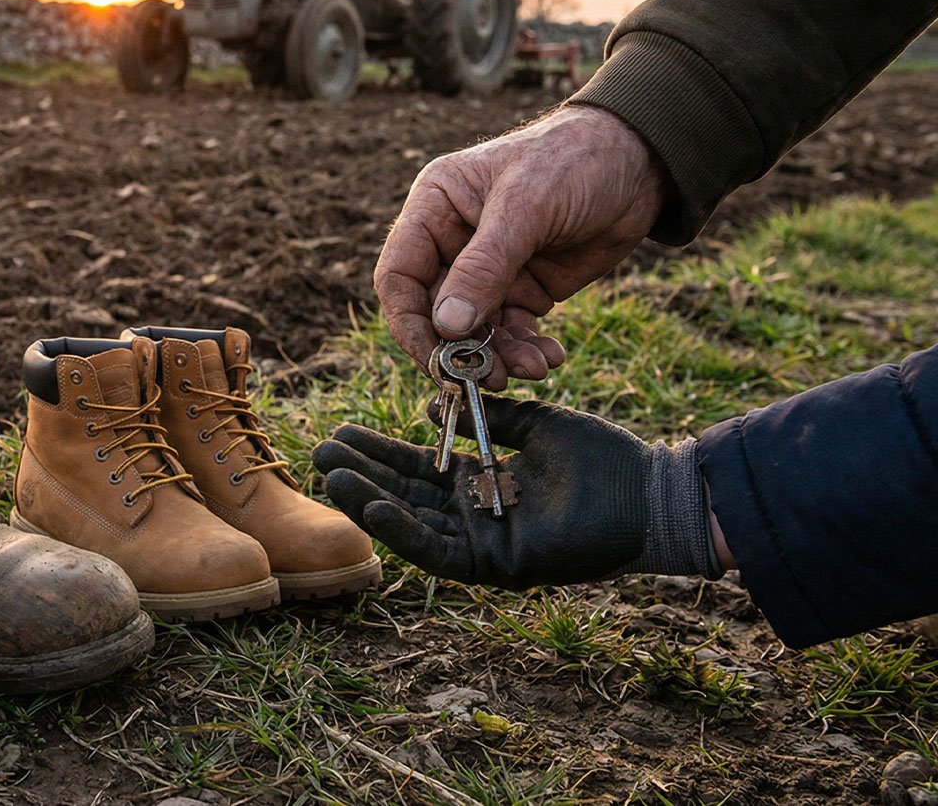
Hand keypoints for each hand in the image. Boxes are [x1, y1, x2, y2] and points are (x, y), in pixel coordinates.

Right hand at [311, 397, 717, 588]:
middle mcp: (474, 517)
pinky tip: (371, 505)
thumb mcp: (532, 424)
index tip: (340, 432)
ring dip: (367, 499)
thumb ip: (483, 418)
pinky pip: (438, 551)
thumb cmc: (602, 460)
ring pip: (412, 524)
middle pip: (402, 496)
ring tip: (329, 474)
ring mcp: (483, 544)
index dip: (376, 453)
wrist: (650, 492)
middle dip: (359, 474)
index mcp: (480, 484)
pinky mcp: (495, 566)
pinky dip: (403, 529)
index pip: (414, 469)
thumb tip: (433, 403)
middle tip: (318, 452)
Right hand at [375, 105, 668, 388]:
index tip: (436, 359)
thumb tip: (447, 326)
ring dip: (499, 357)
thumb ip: (484, 267)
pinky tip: (550, 356)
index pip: (400, 276)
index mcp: (435, 208)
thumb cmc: (573, 160)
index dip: (410, 323)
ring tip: (534, 367)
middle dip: (461, 349)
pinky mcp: (523, 290)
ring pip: (475, 331)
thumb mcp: (526, 206)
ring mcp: (488, 270)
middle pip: (435, 313)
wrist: (641, 161)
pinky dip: (526, 351)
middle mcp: (452, 242)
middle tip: (487, 378)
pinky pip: (511, 333)